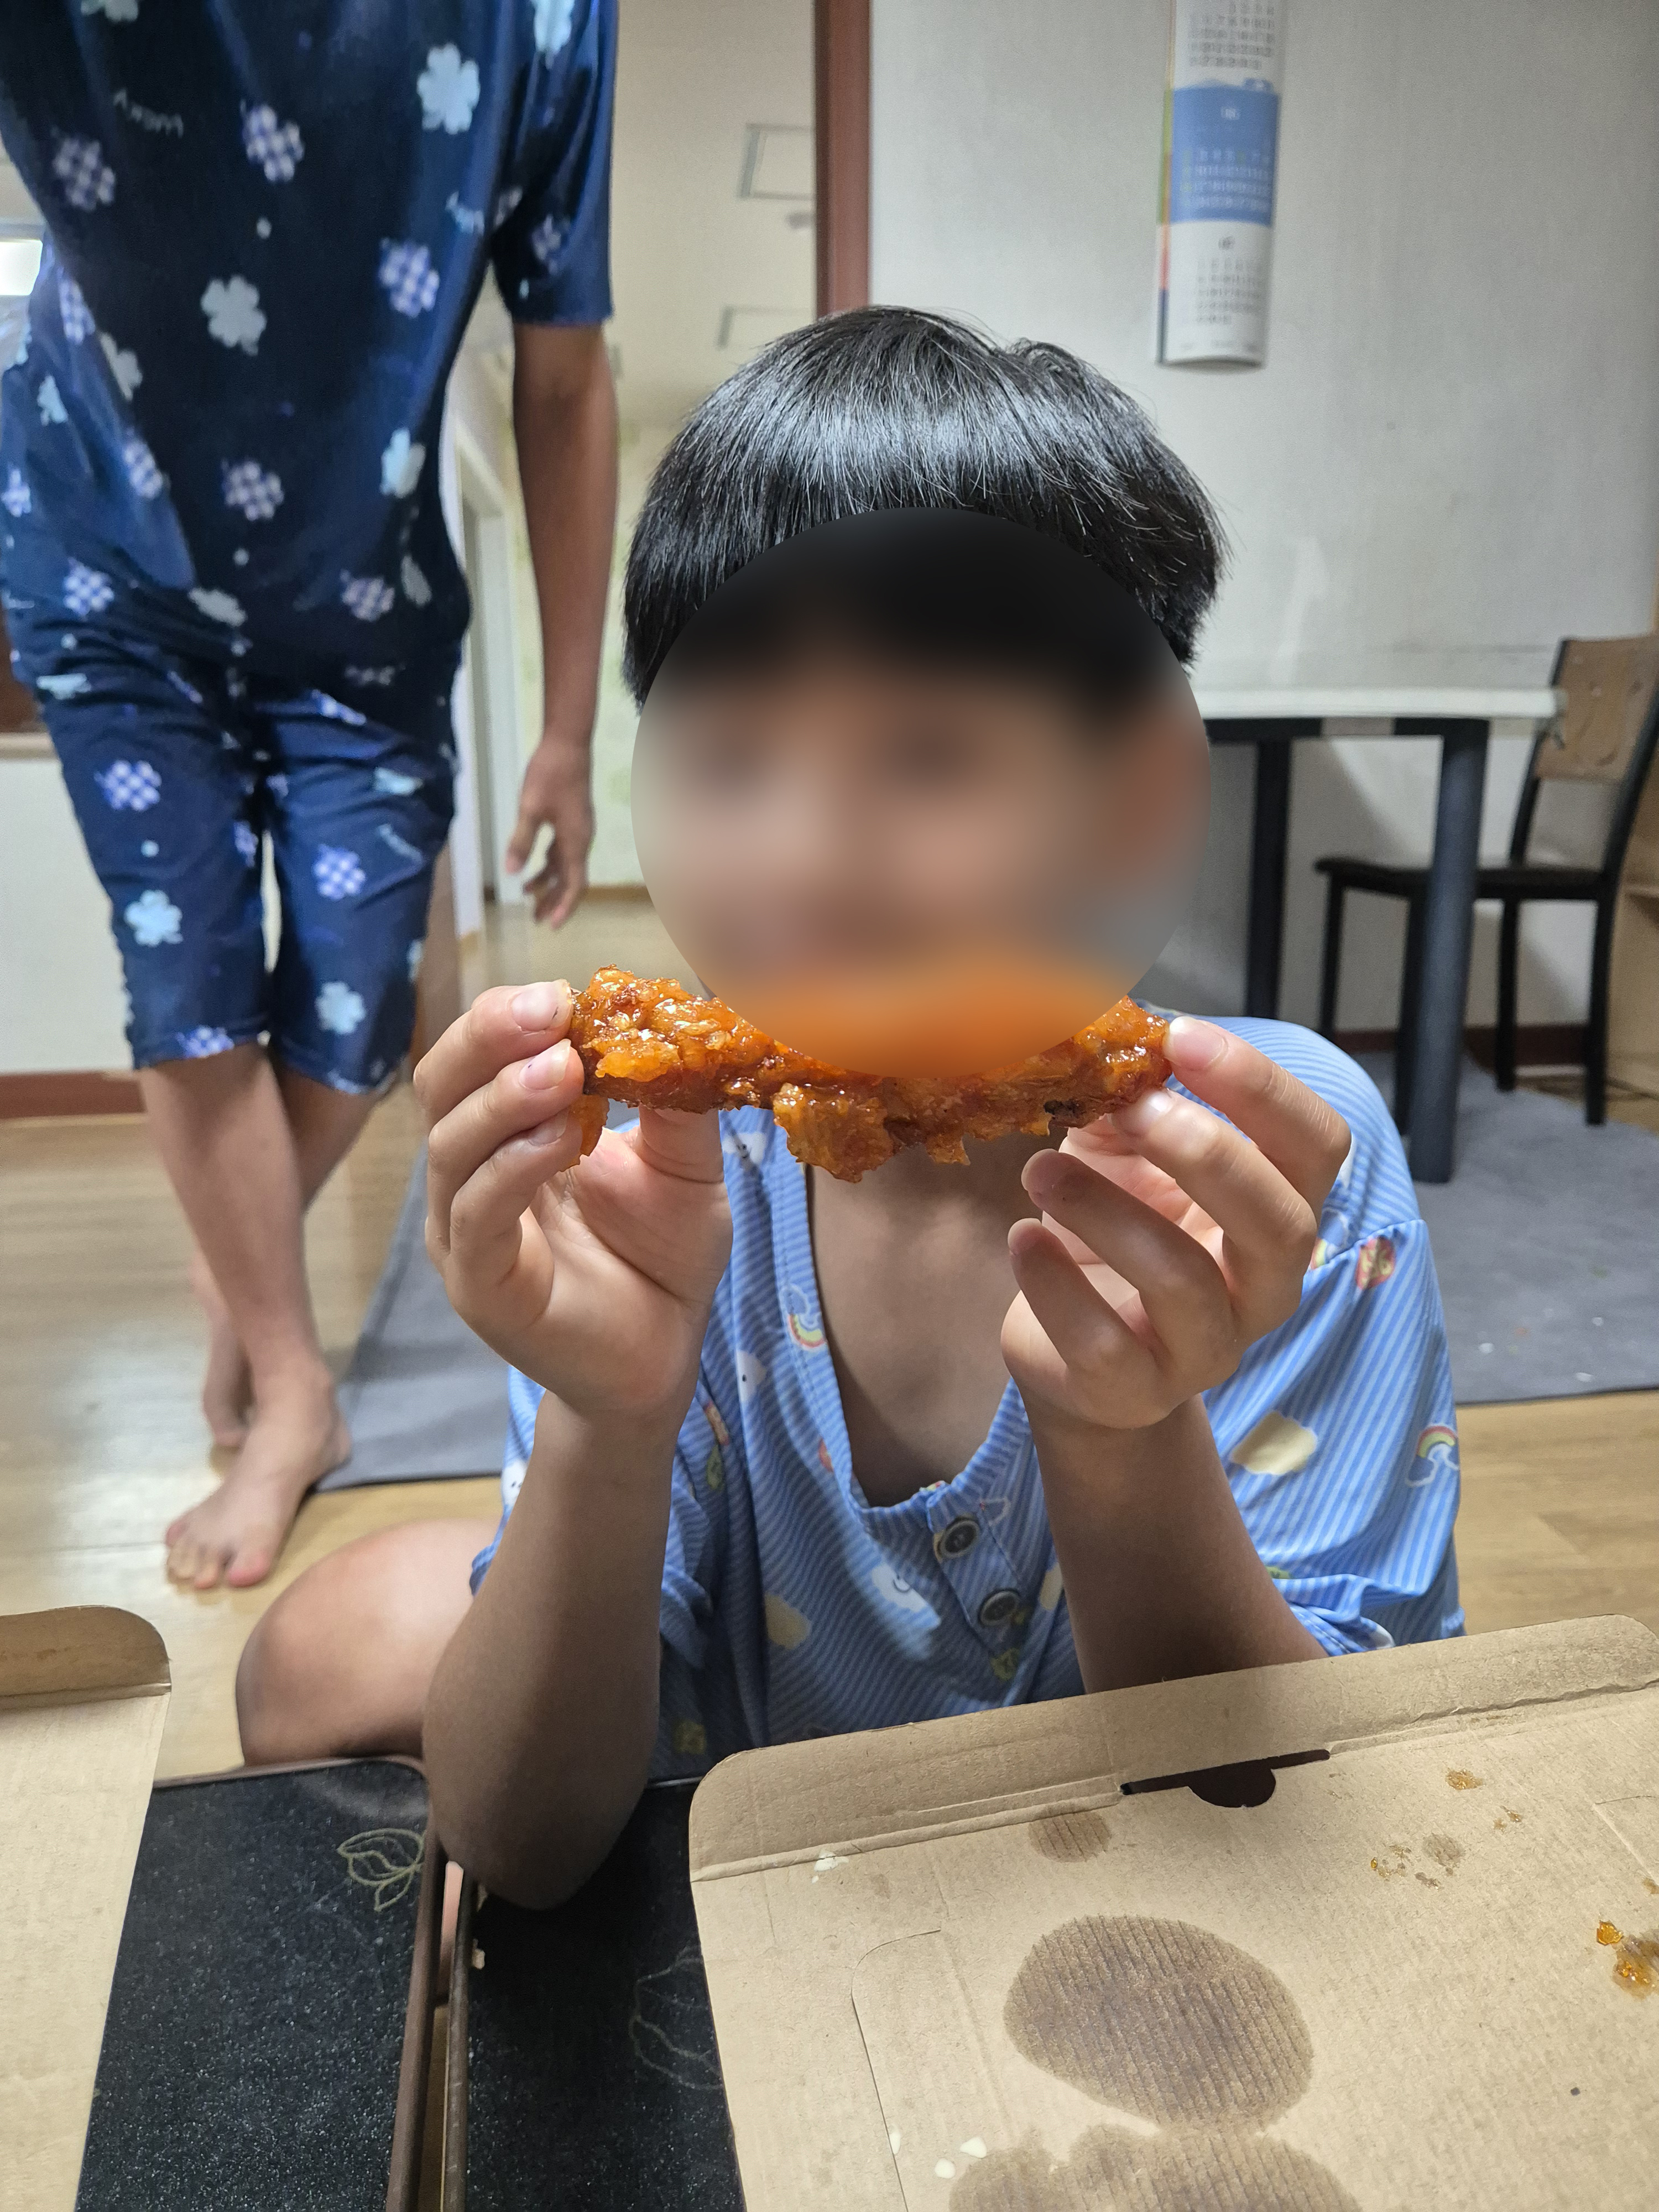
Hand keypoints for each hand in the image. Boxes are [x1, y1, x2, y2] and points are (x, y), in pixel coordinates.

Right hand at [415, 983, 731, 1417]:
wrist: (667, 1355)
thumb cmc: (664, 1257)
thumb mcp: (684, 1162)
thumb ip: (672, 1099)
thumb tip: (674, 1019)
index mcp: (508, 1134)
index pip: (476, 1057)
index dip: (508, 1018)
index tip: (564, 994)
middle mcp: (471, 1177)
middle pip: (441, 1087)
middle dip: (488, 1038)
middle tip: (548, 1011)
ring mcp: (465, 1234)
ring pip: (450, 1148)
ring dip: (505, 1099)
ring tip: (563, 1069)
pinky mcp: (481, 1286)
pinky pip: (476, 1218)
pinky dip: (510, 1170)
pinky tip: (558, 1142)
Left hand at [506, 732, 594, 926]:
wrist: (567, 744)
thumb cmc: (549, 775)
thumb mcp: (530, 808)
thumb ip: (521, 841)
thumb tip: (511, 872)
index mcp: (575, 841)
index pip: (574, 884)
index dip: (564, 907)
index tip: (550, 926)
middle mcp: (581, 840)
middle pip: (570, 880)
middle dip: (553, 901)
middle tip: (535, 920)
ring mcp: (577, 831)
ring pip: (565, 866)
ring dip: (548, 884)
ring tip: (527, 898)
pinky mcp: (571, 821)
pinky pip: (561, 852)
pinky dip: (548, 866)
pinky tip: (530, 870)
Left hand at [1001, 1017, 1349, 1433]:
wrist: (1073, 1350)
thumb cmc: (1116, 1229)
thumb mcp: (1125, 1153)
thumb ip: (1129, 1098)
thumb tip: (1109, 1028)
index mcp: (1278, 1210)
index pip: (1318, 1146)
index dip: (1261, 1088)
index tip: (1182, 1038)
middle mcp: (1264, 1286)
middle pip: (1279, 1222)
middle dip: (1205, 1152)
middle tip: (1127, 1108)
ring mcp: (1208, 1348)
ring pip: (1182, 1279)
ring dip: (1105, 1209)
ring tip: (1038, 1169)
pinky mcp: (1138, 1391)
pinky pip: (1105, 1342)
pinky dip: (1056, 1284)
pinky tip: (1021, 1240)